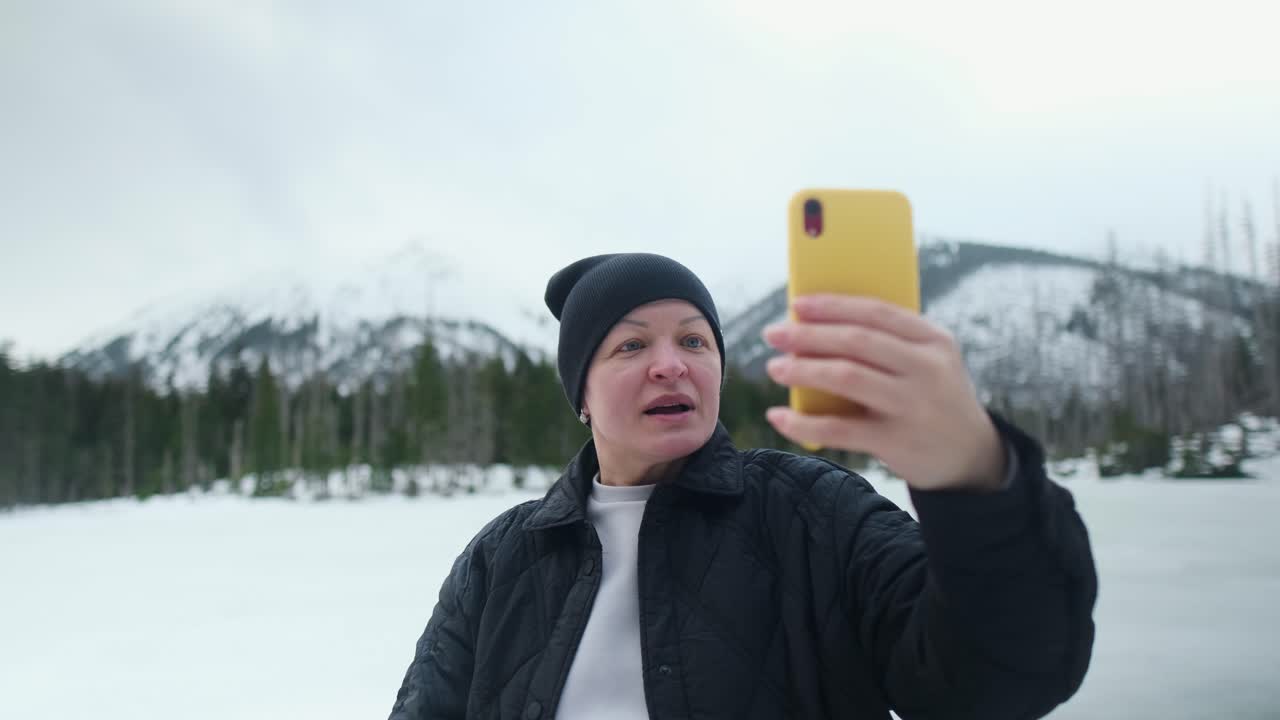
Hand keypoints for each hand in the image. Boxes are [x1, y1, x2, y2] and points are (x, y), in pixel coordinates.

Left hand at [762, 294, 1005, 491]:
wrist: (971, 456)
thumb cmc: (934, 398)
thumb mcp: (929, 362)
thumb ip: (890, 343)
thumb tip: (817, 326)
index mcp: (934, 340)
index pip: (877, 312)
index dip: (832, 306)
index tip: (796, 305)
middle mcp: (927, 369)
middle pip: (857, 341)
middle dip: (808, 334)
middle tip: (774, 334)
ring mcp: (913, 406)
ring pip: (846, 377)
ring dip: (803, 370)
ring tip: (776, 368)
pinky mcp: (896, 442)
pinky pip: (839, 430)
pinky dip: (803, 423)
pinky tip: (779, 416)